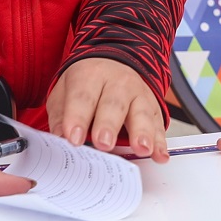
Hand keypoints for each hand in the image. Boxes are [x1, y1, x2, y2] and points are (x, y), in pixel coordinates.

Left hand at [48, 57, 168, 159]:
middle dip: (109, 125)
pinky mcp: (153, 107)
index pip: (83, 97)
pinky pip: (158, 124)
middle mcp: (118, 82)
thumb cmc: (86, 85)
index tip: (73, 139)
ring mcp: (139, 93)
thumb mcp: (64, 93)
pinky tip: (160, 155)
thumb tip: (60, 139)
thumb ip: (61, 116)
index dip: (78, 118)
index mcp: (90, 75)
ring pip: (141, 112)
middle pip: (114, 104)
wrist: (112, 64)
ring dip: (142, 132)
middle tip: (104, 143)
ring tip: (141, 148)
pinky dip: (160, 142)